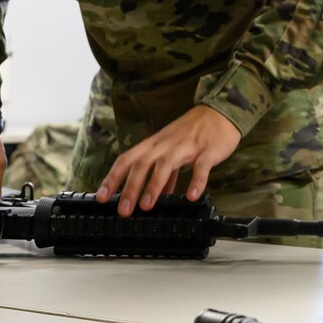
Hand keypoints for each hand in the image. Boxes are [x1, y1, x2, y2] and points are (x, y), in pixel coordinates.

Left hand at [97, 105, 240, 213]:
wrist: (220, 113)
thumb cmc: (193, 132)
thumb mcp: (173, 150)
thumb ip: (165, 174)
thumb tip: (158, 195)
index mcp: (154, 144)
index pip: (127, 159)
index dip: (113, 177)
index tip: (102, 196)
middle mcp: (166, 144)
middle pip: (142, 164)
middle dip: (130, 187)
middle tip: (123, 210)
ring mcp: (186, 147)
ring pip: (165, 165)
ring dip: (154, 185)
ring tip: (146, 206)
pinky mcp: (207, 151)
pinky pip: (200, 167)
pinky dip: (195, 181)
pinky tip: (191, 196)